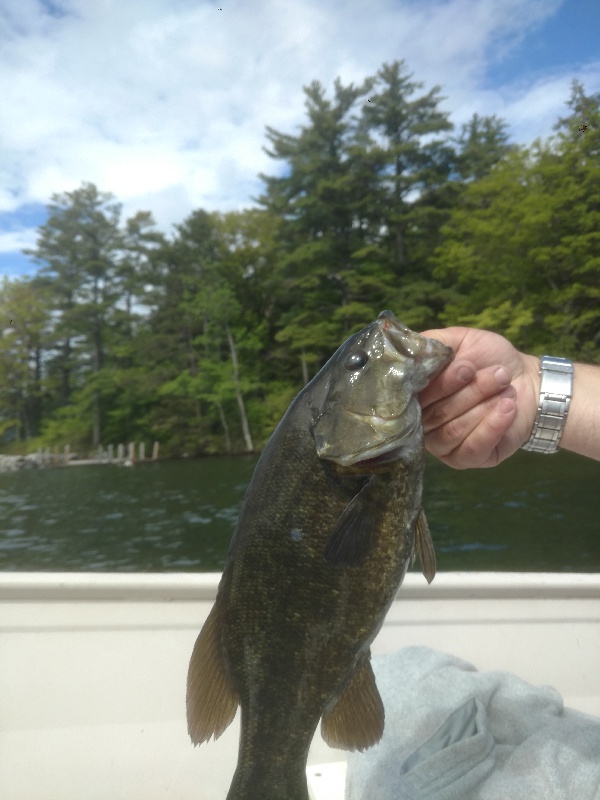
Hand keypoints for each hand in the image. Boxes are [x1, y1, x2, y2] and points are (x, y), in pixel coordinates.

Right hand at [419, 327, 539, 468]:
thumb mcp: (459, 340)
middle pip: (435, 414)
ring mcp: (442, 444)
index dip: (439, 384)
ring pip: (453, 431)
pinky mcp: (466, 459)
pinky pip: (472, 448)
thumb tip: (407, 353)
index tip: (466, 368)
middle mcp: (422, 422)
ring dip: (484, 406)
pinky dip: (492, 426)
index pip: (412, 397)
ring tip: (507, 389)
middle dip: (470, 391)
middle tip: (499, 374)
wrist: (527, 379)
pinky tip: (508, 408)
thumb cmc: (489, 359)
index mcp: (416, 395)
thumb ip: (431, 344)